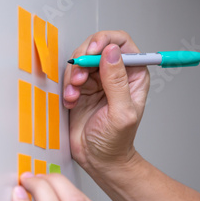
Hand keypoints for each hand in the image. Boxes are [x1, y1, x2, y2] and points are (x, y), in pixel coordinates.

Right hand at [62, 31, 149, 173]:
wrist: (97, 159)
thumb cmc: (115, 142)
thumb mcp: (121, 112)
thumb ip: (117, 81)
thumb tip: (111, 52)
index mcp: (133, 75)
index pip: (121, 43)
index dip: (104, 41)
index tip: (91, 51)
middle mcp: (114, 74)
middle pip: (96, 47)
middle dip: (83, 60)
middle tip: (79, 78)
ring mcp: (96, 81)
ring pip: (80, 62)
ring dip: (73, 76)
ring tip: (74, 95)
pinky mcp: (80, 90)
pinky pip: (69, 77)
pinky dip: (66, 88)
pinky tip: (71, 102)